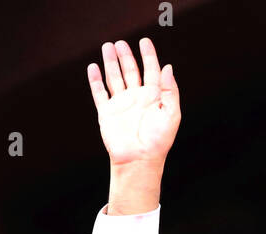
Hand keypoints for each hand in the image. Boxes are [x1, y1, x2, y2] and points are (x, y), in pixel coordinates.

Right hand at [87, 38, 179, 213]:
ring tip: (108, 47)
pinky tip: (94, 67)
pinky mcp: (107, 113)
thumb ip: (169, 90)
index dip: (148, 56)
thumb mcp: (171, 114)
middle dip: (125, 56)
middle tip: (120, 43)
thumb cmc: (158, 141)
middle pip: (130, 71)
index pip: (151, 71)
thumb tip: (168, 67)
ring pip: (114, 78)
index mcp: (153, 98)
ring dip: (111, 63)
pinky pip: (100, 93)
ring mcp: (121, 105)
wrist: (139, 159)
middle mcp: (136, 98)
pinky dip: (95, 80)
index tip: (144, 41)